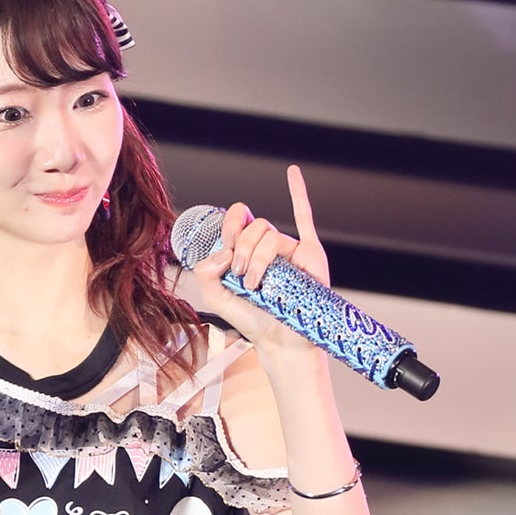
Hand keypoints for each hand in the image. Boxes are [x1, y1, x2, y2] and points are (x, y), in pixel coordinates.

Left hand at [191, 166, 329, 357]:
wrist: (278, 341)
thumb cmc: (253, 320)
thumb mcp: (217, 299)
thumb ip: (206, 275)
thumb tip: (219, 252)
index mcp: (247, 249)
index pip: (238, 221)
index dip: (230, 227)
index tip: (226, 248)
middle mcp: (269, 246)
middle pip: (255, 226)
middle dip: (242, 247)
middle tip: (239, 272)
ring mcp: (290, 249)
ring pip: (271, 234)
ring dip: (257, 257)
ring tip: (254, 283)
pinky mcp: (309, 255)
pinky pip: (306, 220)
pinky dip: (299, 193)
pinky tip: (292, 173)